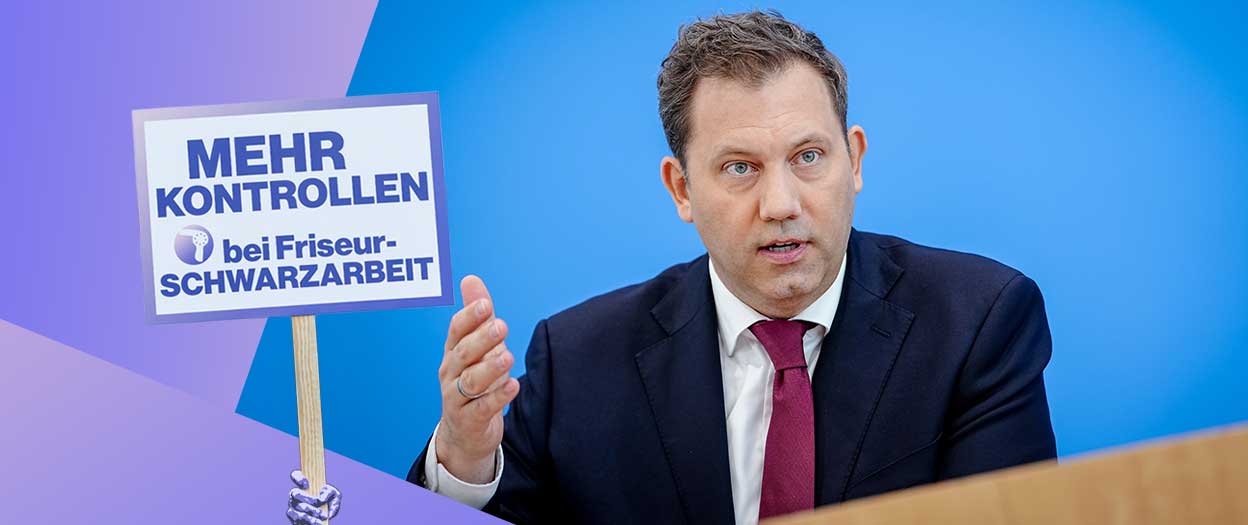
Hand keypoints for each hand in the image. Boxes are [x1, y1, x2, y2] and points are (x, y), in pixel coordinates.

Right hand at [286, 470, 340, 524]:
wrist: (325, 519)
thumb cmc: (329, 503)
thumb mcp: (335, 496)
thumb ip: (330, 493)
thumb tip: (321, 498)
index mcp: (305, 485)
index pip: (295, 475)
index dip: (298, 477)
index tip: (307, 484)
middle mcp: (296, 494)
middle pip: (295, 493)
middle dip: (308, 499)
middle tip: (319, 503)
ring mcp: (293, 506)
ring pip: (295, 507)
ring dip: (310, 512)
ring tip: (322, 516)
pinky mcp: (293, 518)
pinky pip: (296, 519)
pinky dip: (309, 520)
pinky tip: (318, 522)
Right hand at [435, 275, 520, 482]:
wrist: (465, 431)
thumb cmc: (473, 380)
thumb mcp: (476, 348)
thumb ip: (477, 316)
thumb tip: (471, 279)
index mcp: (454, 352)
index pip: (456, 331)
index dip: (469, 318)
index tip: (485, 305)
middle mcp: (451, 373)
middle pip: (463, 354)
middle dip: (481, 339)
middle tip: (500, 326)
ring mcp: (457, 398)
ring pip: (471, 381)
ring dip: (490, 367)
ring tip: (508, 356)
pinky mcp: (469, 420)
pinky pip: (482, 408)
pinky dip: (497, 397)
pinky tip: (512, 386)